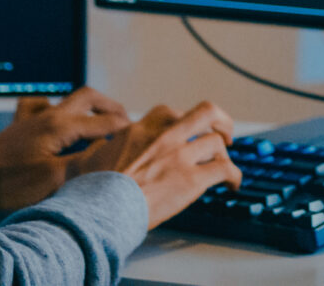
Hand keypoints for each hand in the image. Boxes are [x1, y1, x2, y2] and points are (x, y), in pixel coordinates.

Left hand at [0, 86, 131, 213]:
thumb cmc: (13, 184)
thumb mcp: (56, 179)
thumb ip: (87, 162)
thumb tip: (113, 151)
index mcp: (61, 126)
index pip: (105, 121)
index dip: (127, 129)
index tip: (141, 138)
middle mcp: (48, 115)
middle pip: (89, 97)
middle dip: (111, 107)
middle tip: (126, 122)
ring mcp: (32, 118)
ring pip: (67, 99)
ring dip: (87, 106)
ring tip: (100, 121)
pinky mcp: (19, 127)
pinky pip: (37, 106)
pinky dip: (52, 109)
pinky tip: (55, 119)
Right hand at [72, 101, 241, 228]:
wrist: (99, 211)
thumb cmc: (91, 191)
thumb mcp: (89, 158)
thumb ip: (99, 149)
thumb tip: (96, 151)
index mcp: (140, 130)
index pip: (168, 113)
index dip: (181, 122)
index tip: (184, 131)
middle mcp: (164, 137)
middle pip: (205, 111)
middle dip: (219, 120)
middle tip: (223, 132)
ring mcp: (180, 156)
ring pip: (217, 141)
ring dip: (224, 154)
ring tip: (225, 164)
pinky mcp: (192, 179)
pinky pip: (225, 169)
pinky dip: (234, 175)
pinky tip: (233, 185)